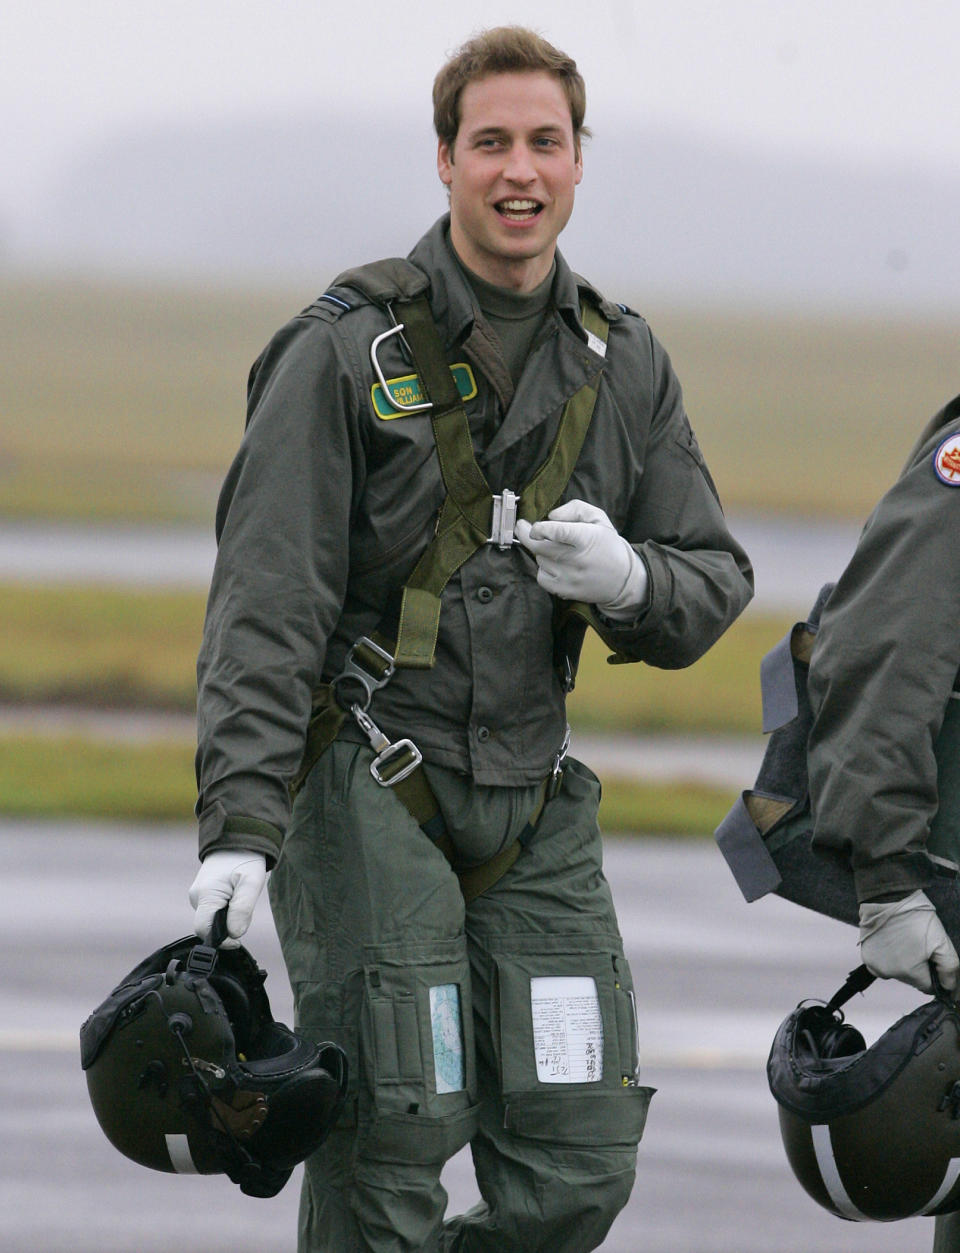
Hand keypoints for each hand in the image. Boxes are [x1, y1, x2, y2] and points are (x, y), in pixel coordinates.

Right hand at [189, 849, 266, 947]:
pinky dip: (226, 909)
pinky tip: (235, 895)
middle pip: (209, 926)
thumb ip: (242, 909)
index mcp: (205, 895)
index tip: (237, 939)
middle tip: (244, 909)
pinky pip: (212, 910)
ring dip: (228, 916)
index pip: (203, 931)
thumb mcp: (251, 883)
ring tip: (241, 896)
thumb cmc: (244, 858)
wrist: (237, 837)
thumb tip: (234, 934)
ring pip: (212, 919)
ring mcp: (198, 894)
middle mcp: (196, 896)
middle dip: (228, 926)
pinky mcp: (202, 893)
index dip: (220, 940)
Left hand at [514, 500, 647, 615]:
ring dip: (541, 552)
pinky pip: (541, 577)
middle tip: (522, 526)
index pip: (559, 533)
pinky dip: (543, 569)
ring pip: (540, 560)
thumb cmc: (607, 544)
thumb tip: (551, 516)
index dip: (541, 529)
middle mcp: (577, 560)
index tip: (533, 526)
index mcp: (587, 539)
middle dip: (526, 535)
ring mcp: (570, 578)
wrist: (622, 579)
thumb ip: (575, 508)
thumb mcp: (599, 518)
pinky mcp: (565, 591)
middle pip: (540, 547)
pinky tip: (555, 564)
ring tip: (556, 549)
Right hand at [858, 889, 958, 993]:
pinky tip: (891, 941)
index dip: (932, 973)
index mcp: (910, 972)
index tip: (930, 957)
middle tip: (917, 945)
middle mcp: (890, 973)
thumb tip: (948, 987)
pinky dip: (887, 957)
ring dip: (901, 962)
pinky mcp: (866, 956)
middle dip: (916, 966)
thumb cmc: (915, 917)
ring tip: (903, 941)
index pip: (927, 987)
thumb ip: (949, 968)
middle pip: (910, 979)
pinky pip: (881, 965)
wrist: (889, 897)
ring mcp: (875, 965)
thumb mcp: (941, 941)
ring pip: (895, 972)